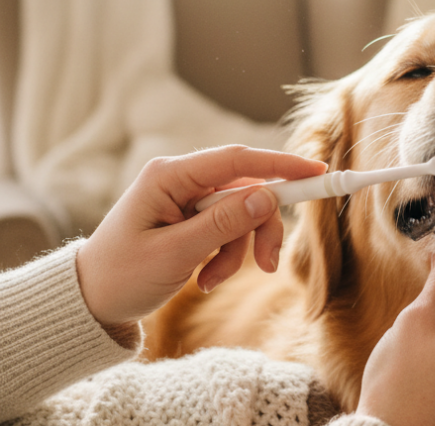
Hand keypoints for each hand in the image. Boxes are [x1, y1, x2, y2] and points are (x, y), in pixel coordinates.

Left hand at [76, 145, 327, 326]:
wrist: (90, 302)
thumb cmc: (121, 276)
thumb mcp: (174, 254)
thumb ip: (222, 224)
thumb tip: (268, 197)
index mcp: (169, 176)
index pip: (238, 160)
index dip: (281, 165)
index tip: (317, 174)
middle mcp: (181, 179)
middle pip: (247, 190)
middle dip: (260, 229)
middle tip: (268, 265)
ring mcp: (187, 198)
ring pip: (242, 214)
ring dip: (239, 250)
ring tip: (213, 282)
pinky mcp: (191, 218)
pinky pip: (228, 229)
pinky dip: (227, 256)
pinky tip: (205, 279)